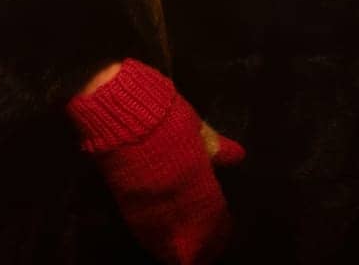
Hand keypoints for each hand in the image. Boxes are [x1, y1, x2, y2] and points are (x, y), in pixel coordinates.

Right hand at [66, 59, 243, 263]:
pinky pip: (142, 229)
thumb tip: (238, 156)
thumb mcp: (193, 125)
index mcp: (195, 176)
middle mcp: (174, 195)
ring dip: (176, 245)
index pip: (212, 212)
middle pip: (191, 230)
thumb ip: (214, 146)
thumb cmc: (161, 112)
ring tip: (184, 254)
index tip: (224, 232)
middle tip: (207, 251)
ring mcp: (149, 201)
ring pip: (167, 236)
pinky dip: (152, 238)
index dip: (219, 226)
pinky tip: (157, 243)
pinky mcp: (125, 202)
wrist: (119, 108)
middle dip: (201, 242)